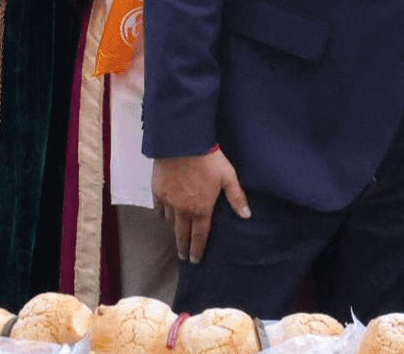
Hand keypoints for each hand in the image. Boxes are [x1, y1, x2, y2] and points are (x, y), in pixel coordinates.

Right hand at [152, 149, 250, 263]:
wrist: (183, 144)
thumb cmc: (209, 159)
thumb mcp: (228, 177)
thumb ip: (236, 197)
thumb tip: (246, 215)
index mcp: (201, 209)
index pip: (199, 235)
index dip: (198, 249)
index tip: (195, 260)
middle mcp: (183, 209)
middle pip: (181, 234)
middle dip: (183, 247)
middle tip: (183, 256)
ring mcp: (168, 201)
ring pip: (169, 222)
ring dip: (174, 228)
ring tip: (177, 232)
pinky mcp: (157, 191)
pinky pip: (158, 208)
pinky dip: (162, 213)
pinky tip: (164, 214)